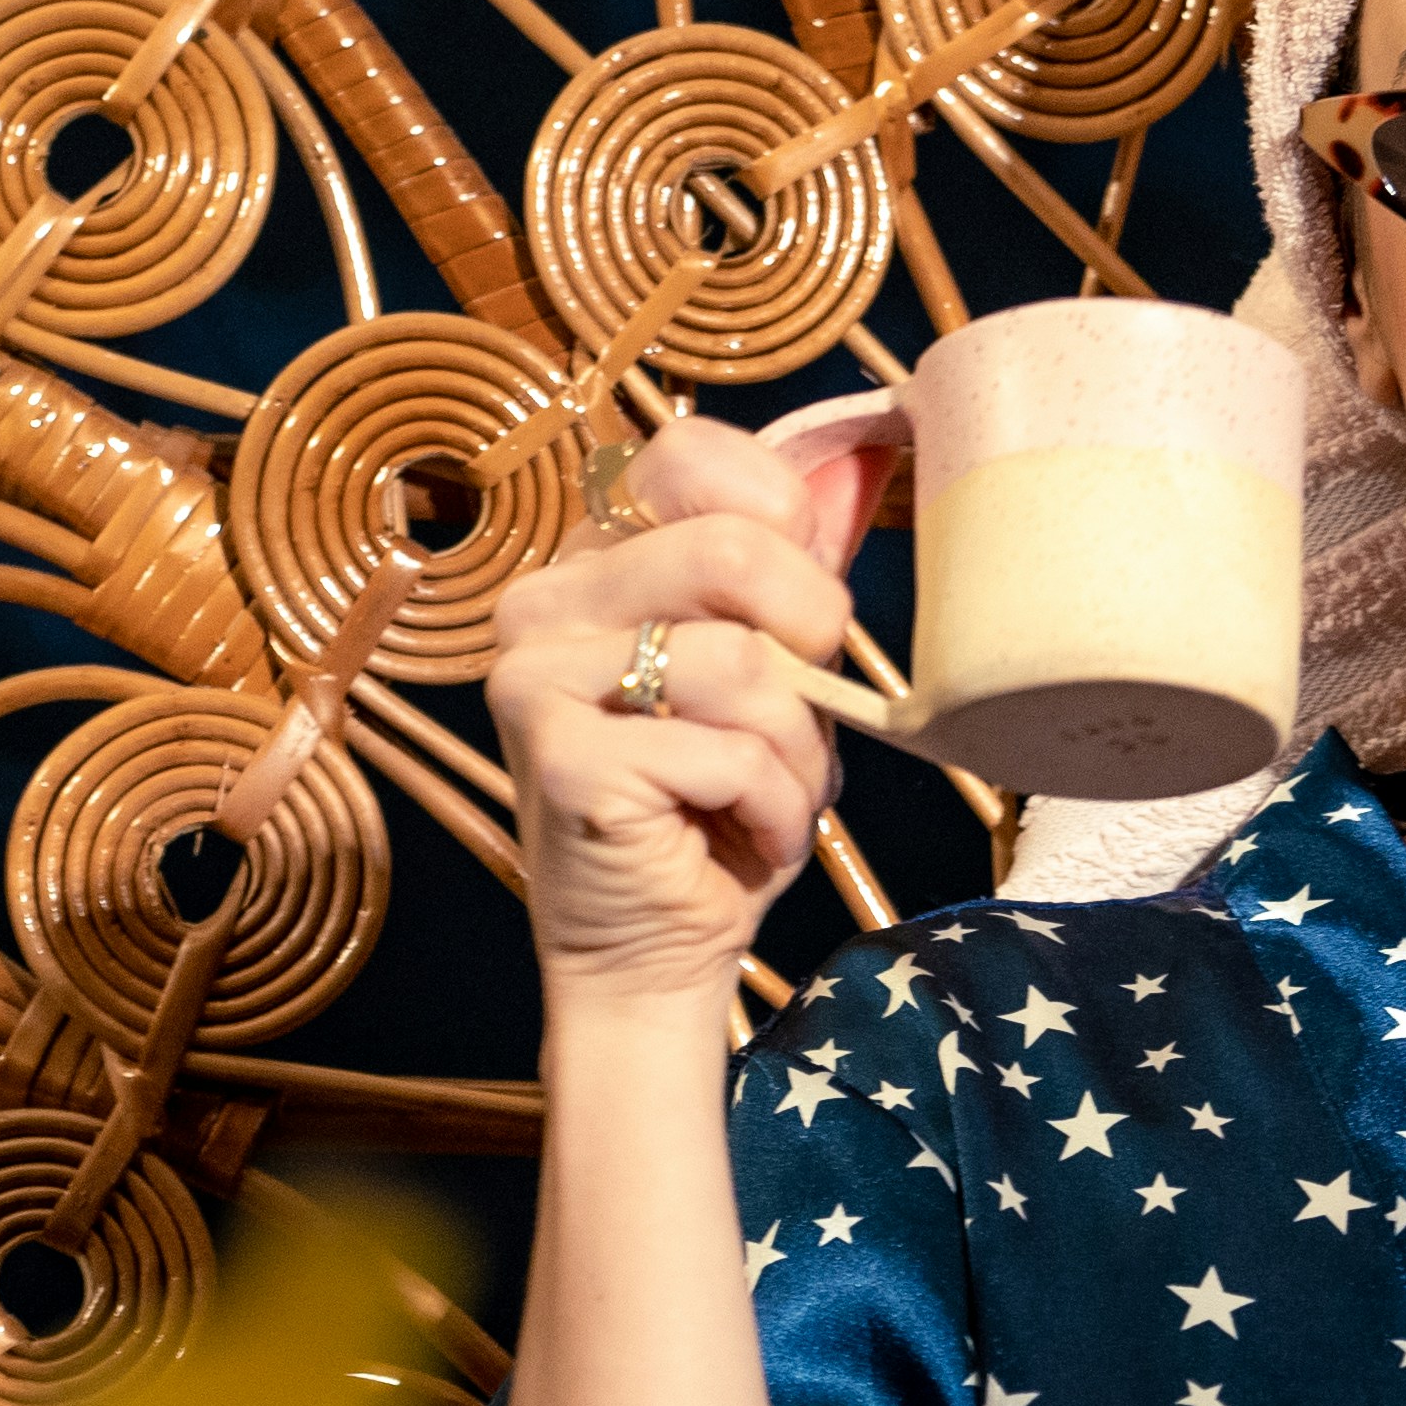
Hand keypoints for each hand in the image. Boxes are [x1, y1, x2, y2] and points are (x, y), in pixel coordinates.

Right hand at [485, 411, 885, 1029]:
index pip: (690, 456)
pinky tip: (736, 836)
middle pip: (734, 549)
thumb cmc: (719, 808)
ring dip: (795, 753)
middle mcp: (546, 602)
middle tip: (801, 715)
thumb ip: (798, 570)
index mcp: (597, 562)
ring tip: (763, 796)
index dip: (784, 526)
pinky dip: (772, 809)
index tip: (802, 615)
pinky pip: (728, 752)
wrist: (658, 949)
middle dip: (811, 644)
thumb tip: (870, 457)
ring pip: (742, 663)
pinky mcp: (558, 754)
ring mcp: (535, 676)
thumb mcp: (776, 672)